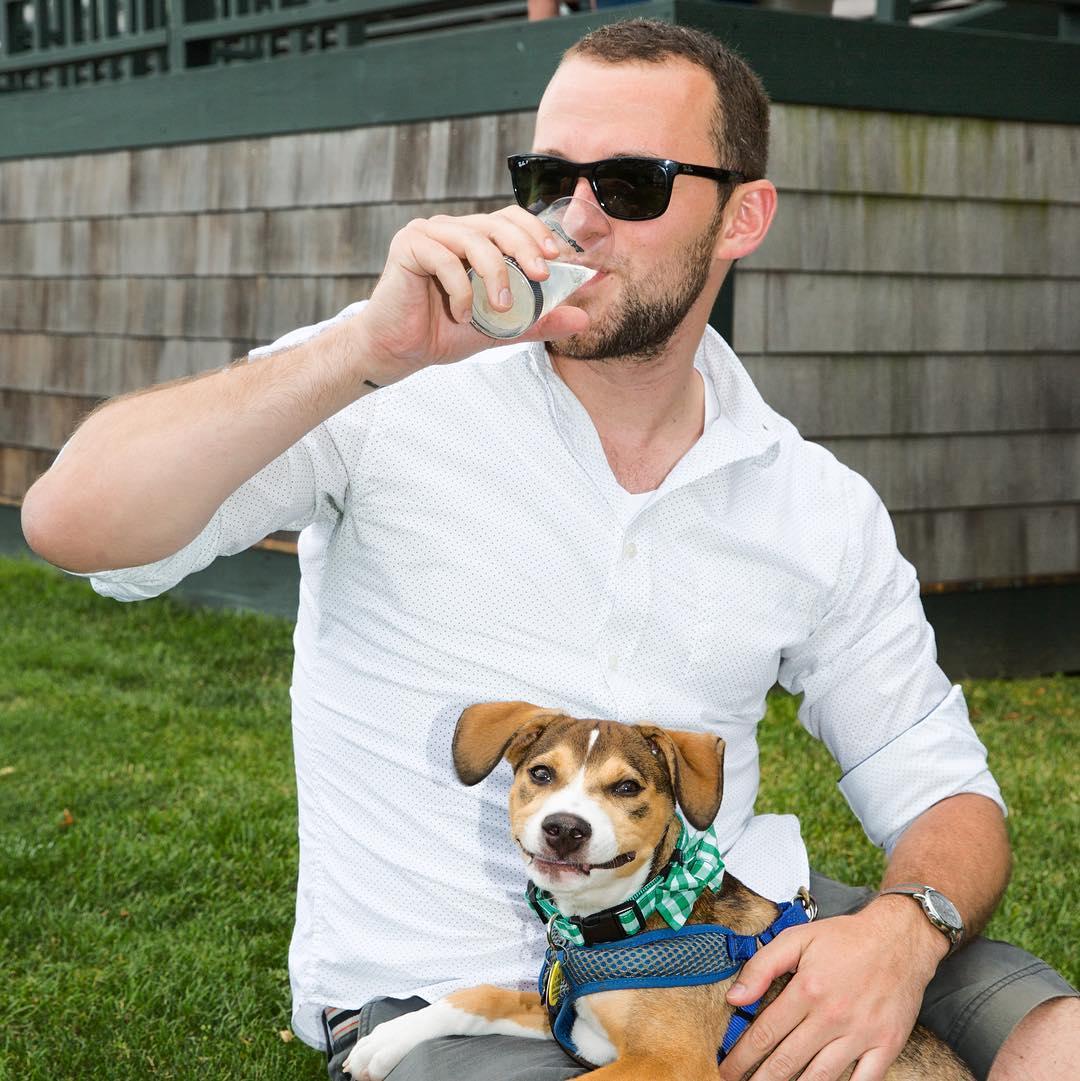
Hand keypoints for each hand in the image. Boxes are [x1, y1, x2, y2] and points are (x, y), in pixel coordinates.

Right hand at [357, 206, 590, 384]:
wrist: (397, 352)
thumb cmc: (443, 334)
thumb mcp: (501, 329)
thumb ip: (537, 320)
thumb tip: (582, 320)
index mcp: (473, 240)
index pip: (510, 220)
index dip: (535, 232)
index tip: (554, 259)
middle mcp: (451, 229)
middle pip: (497, 223)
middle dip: (525, 248)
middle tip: (541, 276)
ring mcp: (428, 233)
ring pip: (474, 239)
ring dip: (495, 274)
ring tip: (501, 307)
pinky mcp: (408, 245)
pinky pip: (444, 259)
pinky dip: (460, 290)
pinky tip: (459, 315)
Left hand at [717, 899, 947, 1080]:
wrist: (900, 939)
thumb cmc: (846, 939)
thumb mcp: (797, 938)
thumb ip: (761, 966)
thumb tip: (734, 997)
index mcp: (807, 990)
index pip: (765, 1033)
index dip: (741, 1056)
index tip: (726, 1069)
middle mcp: (832, 1017)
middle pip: (787, 1061)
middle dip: (760, 1080)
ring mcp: (860, 1034)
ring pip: (820, 1078)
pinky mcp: (886, 1046)